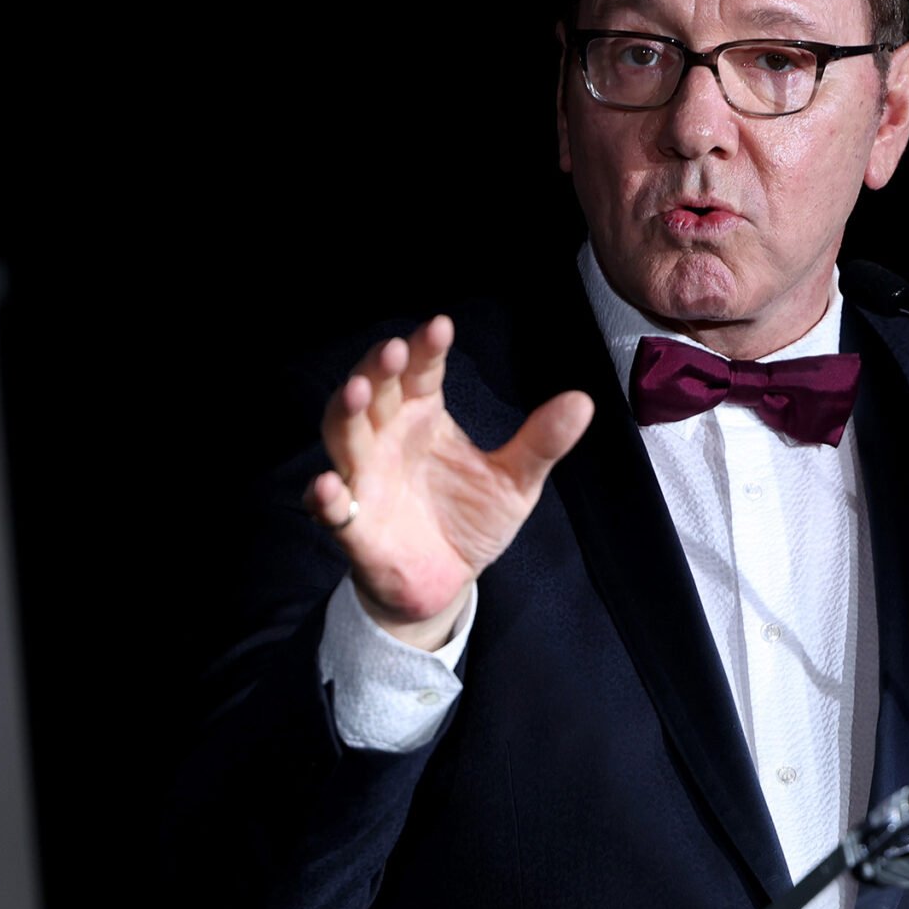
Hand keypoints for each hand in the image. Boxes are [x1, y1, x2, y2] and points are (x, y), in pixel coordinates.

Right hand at [301, 316, 593, 647]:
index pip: (421, 374)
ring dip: (345, 413)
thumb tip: (583, 401)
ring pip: (344, 437)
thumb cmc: (471, 519)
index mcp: (423, 418)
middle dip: (378, 369)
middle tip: (393, 349)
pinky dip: (325, 497)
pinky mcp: (355, 527)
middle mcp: (387, 439)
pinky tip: (328, 486)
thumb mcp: (516, 482)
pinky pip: (333, 509)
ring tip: (356, 391)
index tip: (440, 327)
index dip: (426, 350)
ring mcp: (366, 479)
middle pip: (374, 393)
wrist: (447, 581)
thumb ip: (541, 443)